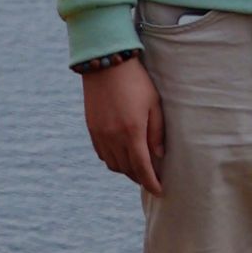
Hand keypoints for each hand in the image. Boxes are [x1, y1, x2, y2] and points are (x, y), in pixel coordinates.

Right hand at [81, 54, 165, 195]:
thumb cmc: (136, 81)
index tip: (159, 190)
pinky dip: (113, 160)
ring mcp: (100, 134)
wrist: (106, 62)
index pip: (143, 168)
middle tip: (151, 178)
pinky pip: (102, 154)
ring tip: (137, 168)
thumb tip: (159, 156)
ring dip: (126, 171)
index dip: (152, 183)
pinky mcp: (91, 128)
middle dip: (141, 178)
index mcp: (132, 132)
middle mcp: (114, 137)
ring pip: (113, 165)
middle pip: (128, 170)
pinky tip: (121, 155)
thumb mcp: (153, 103)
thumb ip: (157, 132)